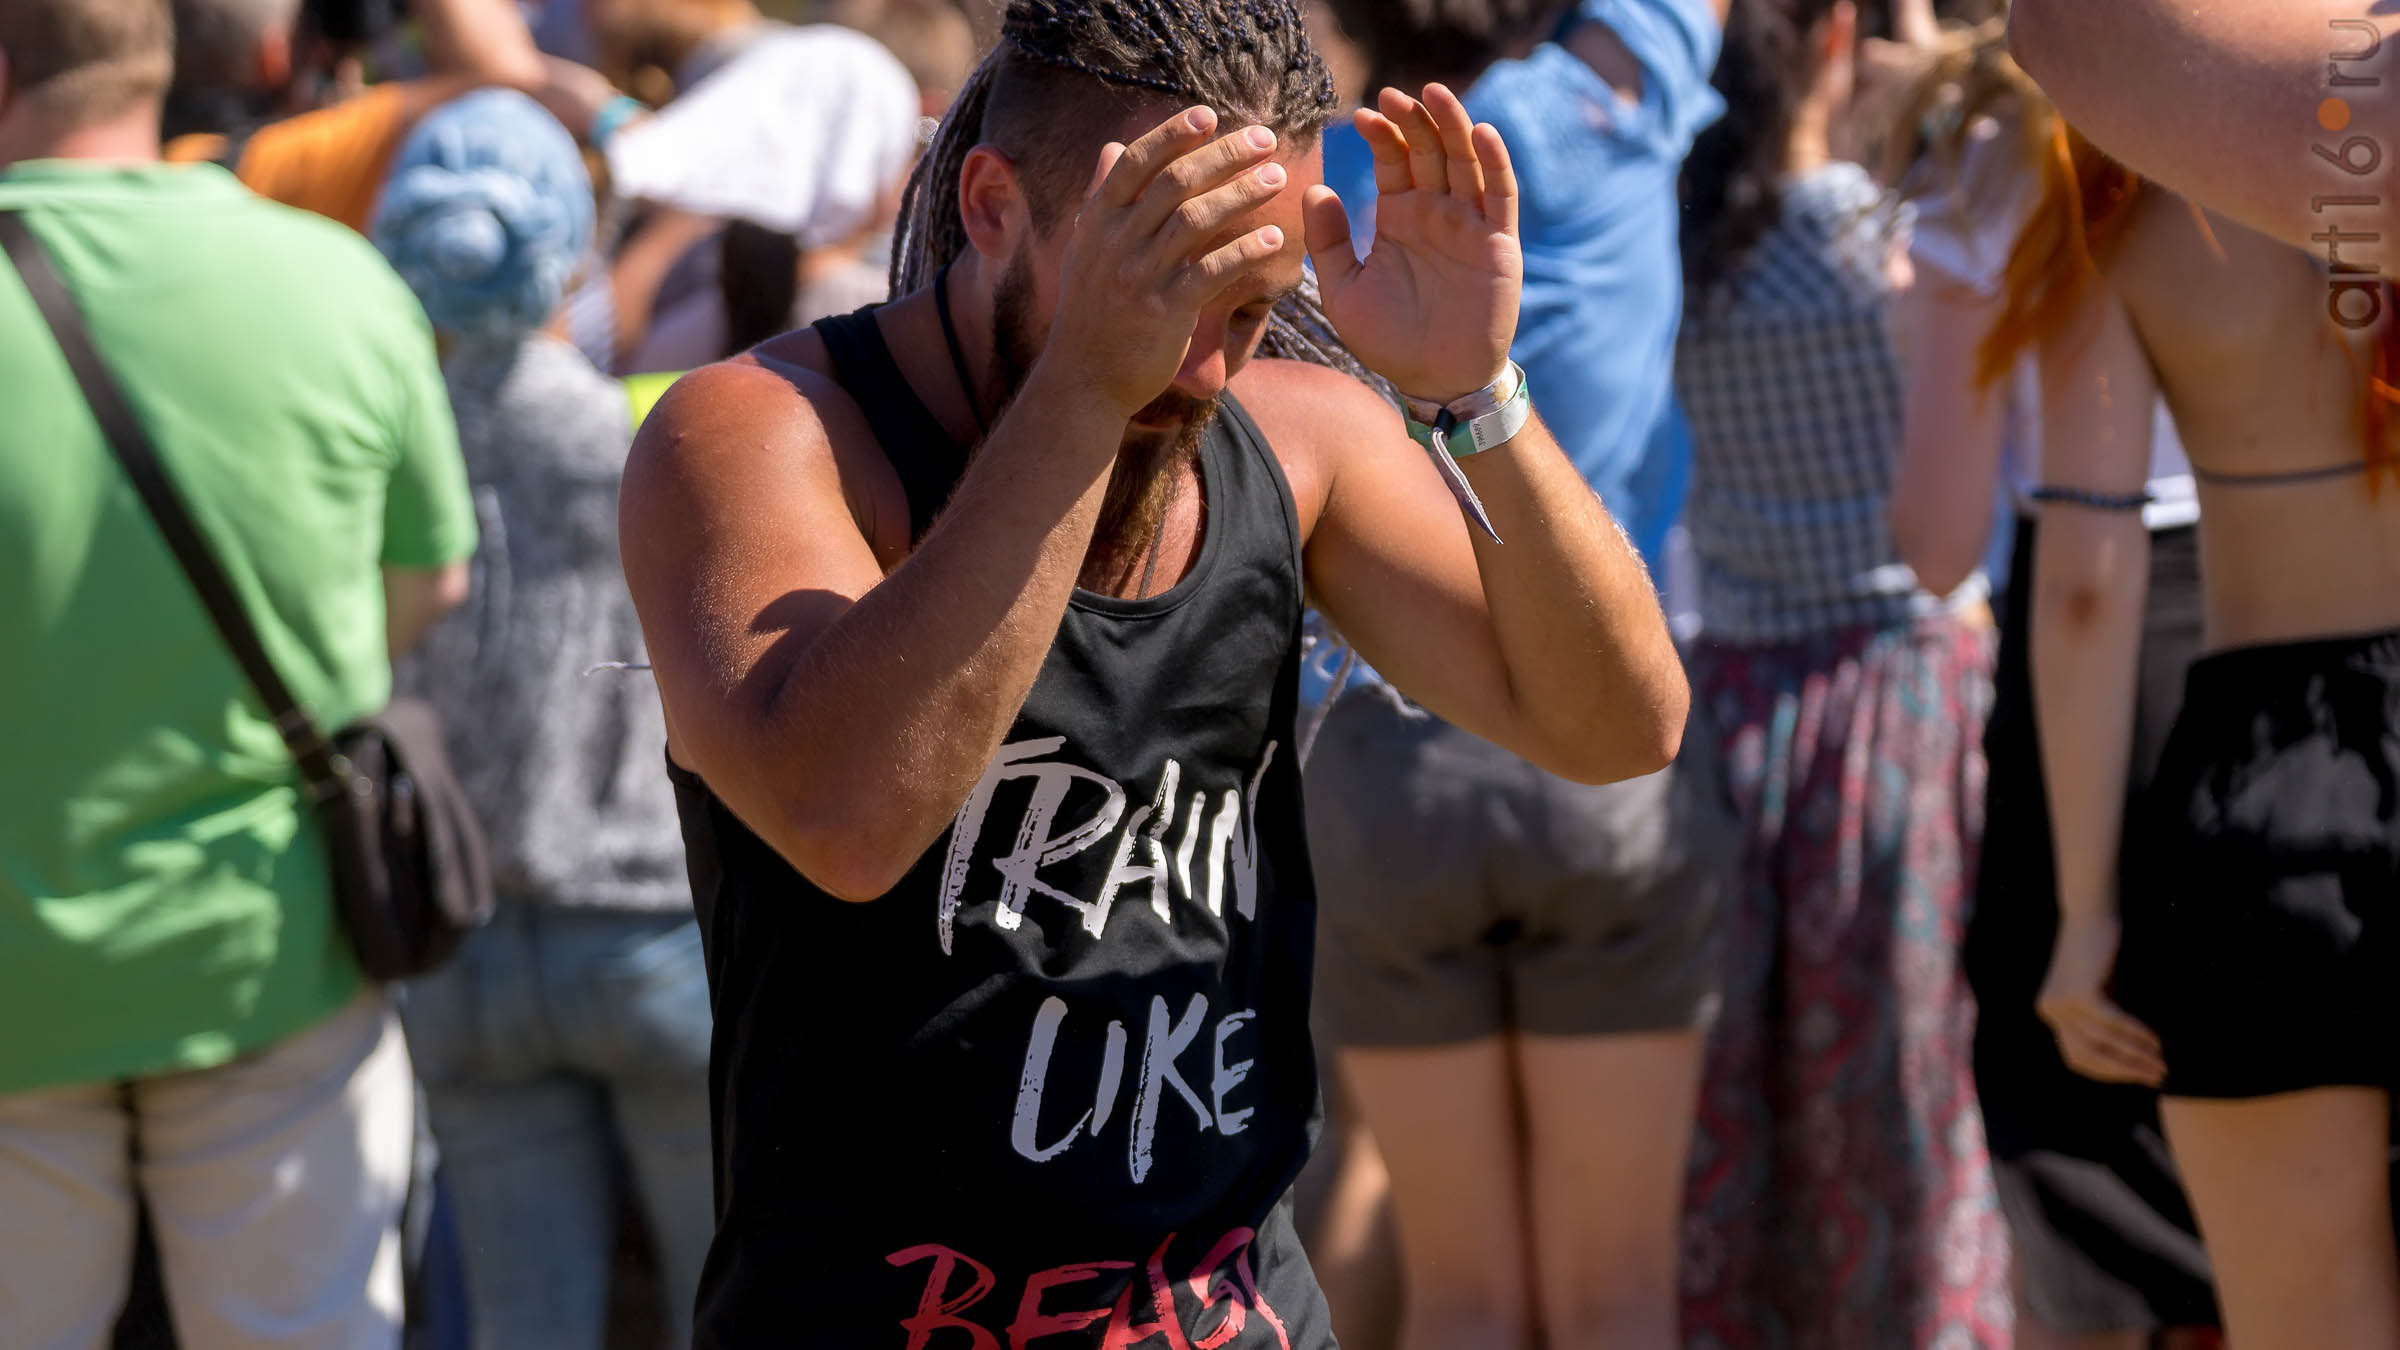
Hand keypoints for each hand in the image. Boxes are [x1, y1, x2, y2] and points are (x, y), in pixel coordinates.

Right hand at [1042, 107, 1292, 417]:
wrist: (1084, 380)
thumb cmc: (1092, 311)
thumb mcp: (1084, 248)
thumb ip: (1100, 196)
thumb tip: (1111, 148)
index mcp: (1097, 220)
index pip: (1137, 163)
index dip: (1173, 134)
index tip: (1210, 114)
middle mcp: (1115, 242)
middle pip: (1175, 183)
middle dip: (1223, 155)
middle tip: (1265, 140)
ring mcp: (1139, 276)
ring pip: (1195, 221)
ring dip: (1241, 194)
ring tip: (1277, 178)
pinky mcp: (1164, 312)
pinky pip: (1211, 272)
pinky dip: (1244, 251)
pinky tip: (1274, 239)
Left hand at [1304, 85, 1523, 405]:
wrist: (1432, 381)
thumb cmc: (1388, 340)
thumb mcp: (1344, 290)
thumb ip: (1329, 242)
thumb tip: (1315, 189)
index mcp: (1400, 217)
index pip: (1393, 160)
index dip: (1382, 134)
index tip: (1361, 116)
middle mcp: (1436, 212)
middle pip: (1429, 150)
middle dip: (1413, 120)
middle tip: (1393, 95)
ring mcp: (1469, 224)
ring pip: (1465, 161)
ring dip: (1453, 125)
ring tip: (1435, 93)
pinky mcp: (1498, 244)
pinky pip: (1500, 195)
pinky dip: (1494, 163)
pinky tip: (1481, 133)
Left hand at [2036, 913, 2165, 1085]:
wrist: (2091, 913)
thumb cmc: (2102, 952)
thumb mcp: (2101, 993)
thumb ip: (2106, 1023)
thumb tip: (2133, 1057)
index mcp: (2051, 1013)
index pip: (2078, 1058)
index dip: (2110, 1072)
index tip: (2139, 1078)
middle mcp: (2050, 1011)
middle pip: (2088, 1056)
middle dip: (2125, 1070)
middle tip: (2157, 1077)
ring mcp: (2060, 1003)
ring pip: (2102, 1043)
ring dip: (2135, 1056)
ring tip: (2161, 1064)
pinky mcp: (2078, 992)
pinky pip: (2110, 1023)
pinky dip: (2134, 1034)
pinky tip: (2155, 1041)